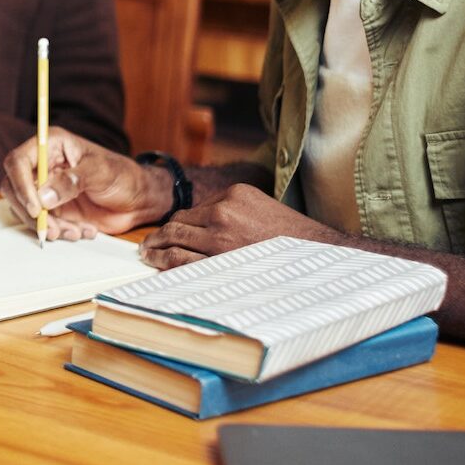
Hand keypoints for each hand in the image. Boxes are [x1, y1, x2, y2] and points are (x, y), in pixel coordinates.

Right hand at [0, 128, 171, 238]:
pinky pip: (43, 223)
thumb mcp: (99, 172)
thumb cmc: (122, 175)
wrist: (138, 200)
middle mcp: (43, 166)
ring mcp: (46, 188)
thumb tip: (44, 196)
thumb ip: (71, 181)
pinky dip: (59, 232)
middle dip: (31, 212)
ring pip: (26, 209)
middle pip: (14, 187)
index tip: (36, 208)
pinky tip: (82, 231)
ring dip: (46, 226)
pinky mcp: (53, 209)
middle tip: (51, 228)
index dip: (21, 185)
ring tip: (73, 232)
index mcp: (51, 146)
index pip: (18, 162)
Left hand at [139, 183, 340, 268]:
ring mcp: (221, 236)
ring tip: (147, 256)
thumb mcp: (260, 206)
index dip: (175, 225)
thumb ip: (231, 211)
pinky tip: (161, 269)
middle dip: (159, 236)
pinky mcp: (222, 259)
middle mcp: (222, 211)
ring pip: (176, 242)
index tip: (166, 233)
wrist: (317, 256)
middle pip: (178, 224)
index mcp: (232, 194)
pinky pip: (186, 263)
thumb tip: (202, 224)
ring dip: (157, 250)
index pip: (191, 210)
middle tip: (147, 246)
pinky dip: (168, 266)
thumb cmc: (289, 237)